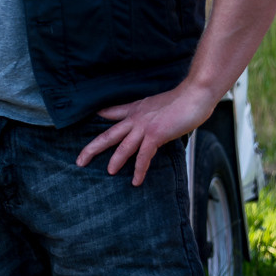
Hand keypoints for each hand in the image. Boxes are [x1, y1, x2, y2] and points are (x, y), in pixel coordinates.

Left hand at [81, 81, 213, 185]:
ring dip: (114, 161)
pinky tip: (136, 181)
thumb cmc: (182, 100)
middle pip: (108, 135)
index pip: (111, 113)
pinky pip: (143, 156)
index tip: (86, 125)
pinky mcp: (155, 135)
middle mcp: (135, 118)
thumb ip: (149, 113)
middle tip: (79, 161)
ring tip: (108, 172)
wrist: (195, 94)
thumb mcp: (158, 104)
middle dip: (92, 148)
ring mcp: (144, 127)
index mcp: (135, 110)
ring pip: (122, 147)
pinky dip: (139, 170)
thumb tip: (149, 122)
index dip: (99, 117)